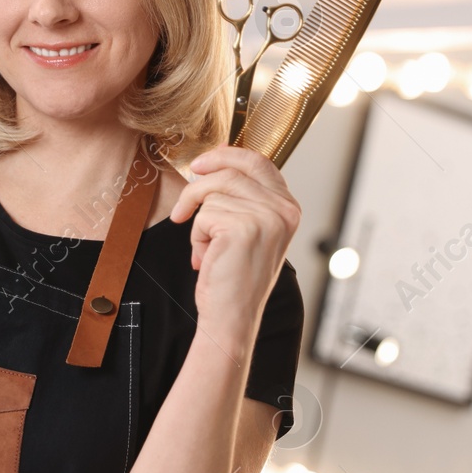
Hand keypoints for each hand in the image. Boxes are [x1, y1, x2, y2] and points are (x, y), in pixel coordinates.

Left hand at [168, 146, 299, 338]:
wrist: (231, 316)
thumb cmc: (234, 277)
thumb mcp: (248, 230)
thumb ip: (242, 198)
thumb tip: (213, 161)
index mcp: (288, 207)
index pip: (258, 162)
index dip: (227, 156)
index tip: (201, 163)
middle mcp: (284, 209)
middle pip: (231, 171)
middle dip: (200, 184)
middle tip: (183, 204)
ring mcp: (267, 217)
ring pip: (212, 192)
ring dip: (199, 219)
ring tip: (207, 247)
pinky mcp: (244, 227)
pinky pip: (204, 214)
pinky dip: (197, 236)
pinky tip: (208, 258)